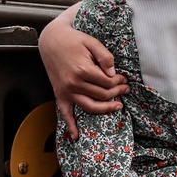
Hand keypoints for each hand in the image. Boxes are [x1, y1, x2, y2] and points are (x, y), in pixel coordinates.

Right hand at [39, 7, 127, 138]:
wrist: (51, 40)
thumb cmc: (73, 40)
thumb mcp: (92, 42)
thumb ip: (105, 57)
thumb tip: (113, 74)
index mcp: (83, 70)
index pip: (108, 82)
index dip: (120, 82)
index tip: (125, 79)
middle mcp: (74, 83)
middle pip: (102, 95)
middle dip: (117, 93)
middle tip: (125, 88)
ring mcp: (66, 91)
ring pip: (90, 106)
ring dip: (106, 108)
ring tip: (118, 106)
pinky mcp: (60, 94)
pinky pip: (65, 113)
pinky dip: (70, 126)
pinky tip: (76, 136)